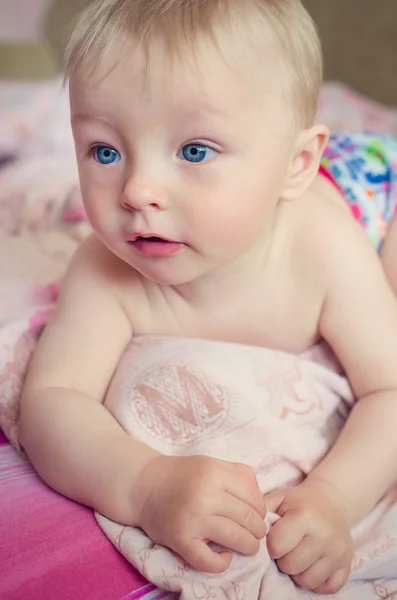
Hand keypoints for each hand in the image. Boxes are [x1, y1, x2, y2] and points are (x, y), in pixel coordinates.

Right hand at [134, 455, 266, 572]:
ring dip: (249, 547)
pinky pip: (208, 560)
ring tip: (247, 546)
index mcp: (215, 473)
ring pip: (235, 539)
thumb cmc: (183, 474)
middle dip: (258, 530)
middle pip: (248, 519)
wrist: (144, 484)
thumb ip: (238, 473)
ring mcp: (192, 518)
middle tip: (256, 533)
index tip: (258, 515)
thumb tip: (261, 498)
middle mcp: (205, 494)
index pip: (253, 498)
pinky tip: (224, 558)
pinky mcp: (179, 539)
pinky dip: (221, 564)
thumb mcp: (211, 463)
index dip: (261, 510)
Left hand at [264, 477, 352, 594]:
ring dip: (297, 572)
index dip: (271, 544)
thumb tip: (246, 533)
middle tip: (286, 547)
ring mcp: (339, 552)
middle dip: (283, 559)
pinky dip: (316, 582)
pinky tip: (312, 565)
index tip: (274, 537)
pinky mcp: (347, 565)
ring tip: (298, 555)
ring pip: (307, 581)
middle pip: (291, 566)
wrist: (332, 501)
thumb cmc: (298, 502)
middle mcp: (325, 535)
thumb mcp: (278, 498)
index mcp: (306, 516)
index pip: (277, 546)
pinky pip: (327, 589)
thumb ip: (260, 512)